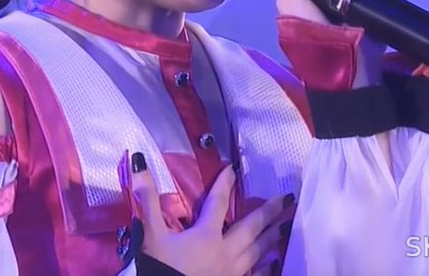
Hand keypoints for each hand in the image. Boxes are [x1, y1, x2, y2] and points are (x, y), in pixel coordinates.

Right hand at [130, 154, 289, 275]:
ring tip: (288, 225)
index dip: (224, 184)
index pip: (218, 202)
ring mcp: (233, 272)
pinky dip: (266, 268)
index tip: (233, 168)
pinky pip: (255, 275)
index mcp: (206, 235)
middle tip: (287, 199)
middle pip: (251, 227)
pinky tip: (274, 262)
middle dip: (268, 212)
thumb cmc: (159, 268)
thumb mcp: (151, 234)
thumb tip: (139, 163)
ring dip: (273, 237)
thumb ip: (148, 199)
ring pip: (258, 251)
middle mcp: (226, 251)